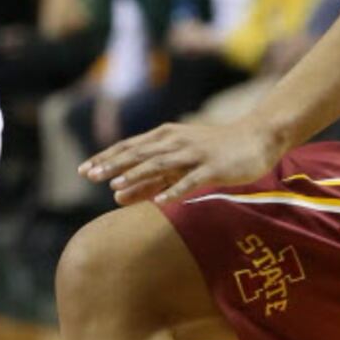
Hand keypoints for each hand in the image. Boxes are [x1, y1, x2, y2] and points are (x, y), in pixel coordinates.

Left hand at [80, 112, 286, 206]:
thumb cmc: (213, 151)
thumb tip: (114, 194)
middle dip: (112, 164)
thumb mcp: (176, 163)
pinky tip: (159, 201)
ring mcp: (194, 154)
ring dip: (137, 174)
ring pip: (160, 164)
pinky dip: (174, 189)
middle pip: (138, 153)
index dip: (105, 157)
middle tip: (88, 175)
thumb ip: (147, 179)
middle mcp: (176, 142)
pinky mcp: (213, 167)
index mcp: (164, 137)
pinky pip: (190, 180)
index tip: (83, 169)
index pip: (128, 147)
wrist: (256, 138)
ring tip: (115, 185)